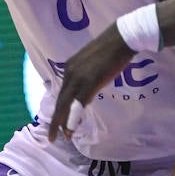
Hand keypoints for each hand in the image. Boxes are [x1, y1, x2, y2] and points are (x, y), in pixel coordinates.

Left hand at [47, 24, 133, 141]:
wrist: (121, 39)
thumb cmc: (111, 49)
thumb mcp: (94, 64)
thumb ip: (87, 77)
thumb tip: (86, 93)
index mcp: (70, 67)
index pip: (62, 93)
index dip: (59, 110)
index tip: (57, 123)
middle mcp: (70, 73)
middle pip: (60, 101)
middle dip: (56, 121)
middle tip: (53, 136)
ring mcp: (78, 78)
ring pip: (66, 105)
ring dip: (62, 123)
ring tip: (62, 136)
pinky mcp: (89, 83)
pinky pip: (78, 105)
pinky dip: (73, 119)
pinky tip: (71, 129)